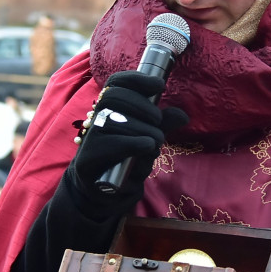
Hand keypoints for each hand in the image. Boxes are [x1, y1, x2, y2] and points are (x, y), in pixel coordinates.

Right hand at [64, 71, 186, 220]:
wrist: (105, 192)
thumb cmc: (128, 159)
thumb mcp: (149, 138)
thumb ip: (163, 126)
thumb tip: (183, 116)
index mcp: (110, 109)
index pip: (116, 83)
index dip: (136, 79)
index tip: (159, 85)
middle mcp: (96, 119)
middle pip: (114, 97)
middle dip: (142, 104)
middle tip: (158, 119)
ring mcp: (90, 139)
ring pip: (115, 121)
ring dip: (143, 129)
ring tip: (156, 141)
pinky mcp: (88, 159)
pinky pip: (113, 143)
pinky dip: (135, 143)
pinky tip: (147, 146)